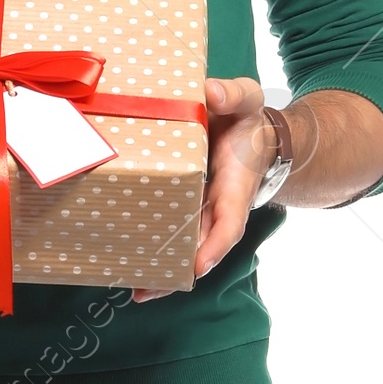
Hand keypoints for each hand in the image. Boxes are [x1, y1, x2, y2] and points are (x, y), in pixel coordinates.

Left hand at [132, 76, 287, 301]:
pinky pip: (171, 232)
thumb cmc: (246, 120)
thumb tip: (211, 93)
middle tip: (148, 290)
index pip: (231, 220)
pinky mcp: (184, 207)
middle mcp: (218, 205)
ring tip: (138, 291)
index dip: (216, 244)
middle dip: (178, 270)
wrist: (250, 132)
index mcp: (236, 183)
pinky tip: (132, 269)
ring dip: (165, 271)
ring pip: (186, 247)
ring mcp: (201, 211)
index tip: (199, 265)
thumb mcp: (247, 100)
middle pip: (202, 246)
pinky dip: (155, 251)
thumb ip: (233, 94)